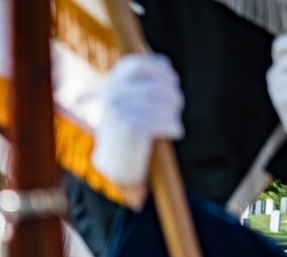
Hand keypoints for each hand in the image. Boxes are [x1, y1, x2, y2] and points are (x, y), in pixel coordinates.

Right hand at [92, 54, 184, 187]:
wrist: (115, 163)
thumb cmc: (128, 129)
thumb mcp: (130, 102)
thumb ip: (143, 82)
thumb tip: (163, 62)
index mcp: (109, 86)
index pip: (136, 65)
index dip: (159, 69)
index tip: (173, 81)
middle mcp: (111, 96)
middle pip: (154, 85)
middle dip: (172, 94)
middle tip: (178, 104)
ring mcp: (118, 112)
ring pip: (162, 104)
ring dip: (174, 113)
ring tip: (174, 121)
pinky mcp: (129, 128)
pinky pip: (163, 121)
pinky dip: (174, 127)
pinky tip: (175, 133)